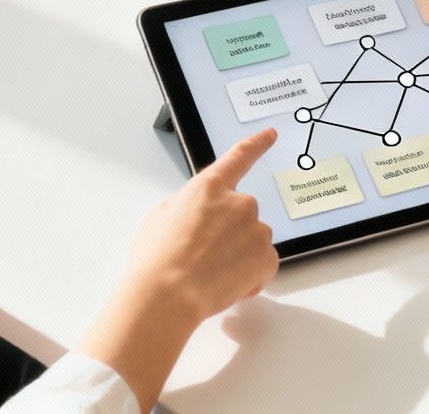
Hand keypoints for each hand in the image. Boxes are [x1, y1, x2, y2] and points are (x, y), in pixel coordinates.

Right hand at [75, 130, 281, 411]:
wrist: (168, 295)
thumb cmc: (157, 260)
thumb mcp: (161, 218)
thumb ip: (188, 206)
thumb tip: (198, 213)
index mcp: (209, 187)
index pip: (240, 157)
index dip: (257, 144)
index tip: (271, 134)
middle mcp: (238, 202)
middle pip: (242, 213)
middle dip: (229, 233)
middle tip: (205, 256)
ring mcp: (256, 229)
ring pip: (253, 240)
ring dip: (239, 255)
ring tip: (210, 273)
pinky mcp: (267, 257)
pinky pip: (264, 264)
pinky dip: (251, 275)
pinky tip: (227, 284)